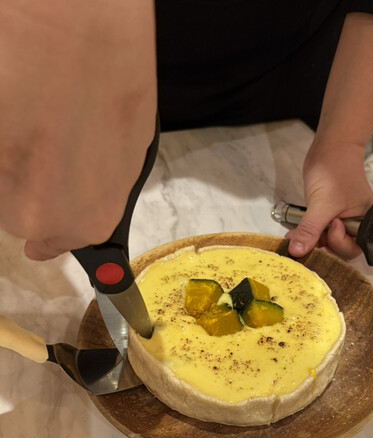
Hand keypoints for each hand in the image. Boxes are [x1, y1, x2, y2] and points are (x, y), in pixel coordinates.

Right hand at [0, 1, 155, 260]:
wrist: (74, 28)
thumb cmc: (115, 81)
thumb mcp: (128, 151)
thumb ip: (100, 191)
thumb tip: (84, 208)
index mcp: (85, 221)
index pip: (55, 242)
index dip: (50, 229)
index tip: (41, 232)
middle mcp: (32, 216)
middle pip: (20, 212)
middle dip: (30, 180)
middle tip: (42, 135)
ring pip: (0, 184)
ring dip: (11, 155)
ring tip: (28, 112)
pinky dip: (1, 136)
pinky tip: (13, 103)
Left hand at [286, 141, 372, 258]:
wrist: (330, 148)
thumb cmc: (335, 170)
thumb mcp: (321, 204)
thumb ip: (310, 230)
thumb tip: (297, 252)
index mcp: (367, 223)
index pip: (353, 249)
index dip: (339, 243)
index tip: (331, 225)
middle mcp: (358, 225)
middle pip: (340, 250)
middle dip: (323, 245)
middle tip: (309, 235)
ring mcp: (343, 222)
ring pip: (327, 243)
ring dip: (311, 241)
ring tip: (295, 237)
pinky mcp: (330, 218)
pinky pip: (320, 233)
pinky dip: (308, 234)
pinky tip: (294, 235)